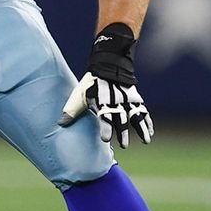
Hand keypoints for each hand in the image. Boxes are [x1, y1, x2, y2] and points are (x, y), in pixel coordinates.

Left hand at [57, 23, 153, 148]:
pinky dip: (147, 122)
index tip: (106, 139)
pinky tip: (150, 133)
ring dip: (141, 129)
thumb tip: (60, 124)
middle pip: (121, 119)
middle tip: (124, 144)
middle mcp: (117, 102)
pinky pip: (143, 112)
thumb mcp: (79, 95)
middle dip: (123, 132)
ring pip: (136, 116)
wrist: (108, 66)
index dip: (105, 128)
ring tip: (146, 141)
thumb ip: (72, 110)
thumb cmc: (91, 84)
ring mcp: (128, 101)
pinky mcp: (135, 99)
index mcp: (102, 102)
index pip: (105, 118)